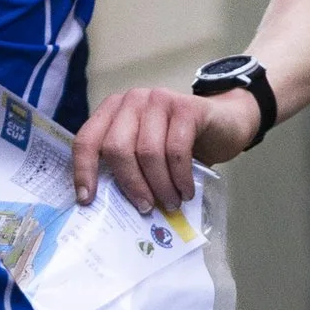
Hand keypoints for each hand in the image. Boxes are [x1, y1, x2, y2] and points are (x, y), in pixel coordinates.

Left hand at [72, 86, 254, 213]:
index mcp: (113, 111)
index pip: (87, 140)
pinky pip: (177, 150)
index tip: (87, 200)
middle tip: (145, 208)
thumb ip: (128, 167)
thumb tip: (109, 207)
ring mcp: (158, 100)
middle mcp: (132, 100)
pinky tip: (186, 191)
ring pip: (148, 152)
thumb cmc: (180, 145)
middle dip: (130, 184)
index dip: (83, 171)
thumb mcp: (147, 153)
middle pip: (117, 148)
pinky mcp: (186, 107)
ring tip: (171, 203)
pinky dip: (180, 177)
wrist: (225, 124)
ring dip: (160, 186)